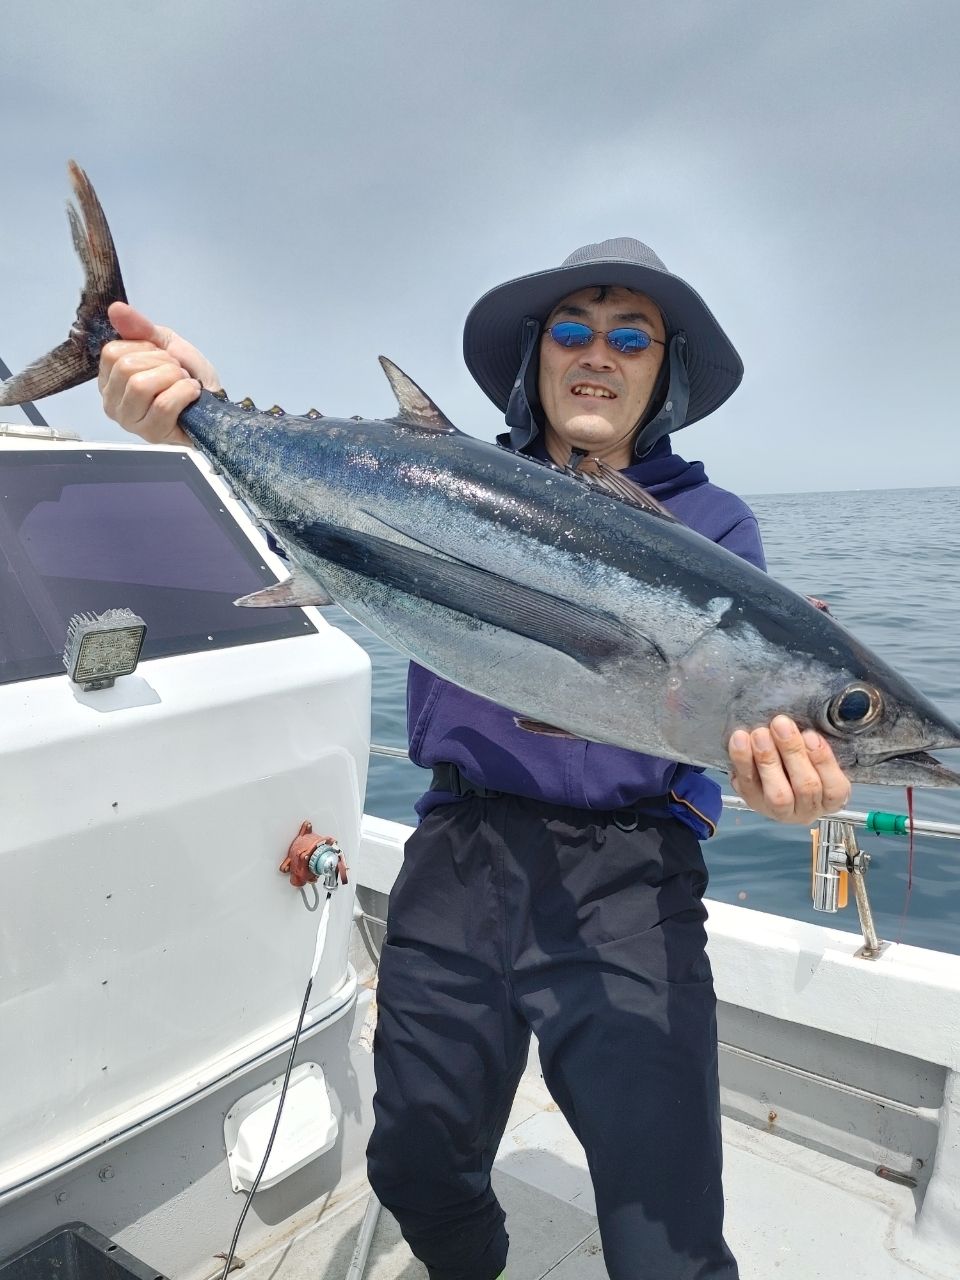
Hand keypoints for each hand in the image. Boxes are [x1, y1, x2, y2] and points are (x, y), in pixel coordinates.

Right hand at [98, 301, 221, 445]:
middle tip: (176, 372)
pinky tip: (192, 394)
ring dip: (173, 378)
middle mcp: (112, 403)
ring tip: (183, 383)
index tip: (161, 357)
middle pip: (126, 368)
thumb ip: (140, 328)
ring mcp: (130, 422)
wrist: (215, 402)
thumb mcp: (165, 344)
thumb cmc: (188, 376)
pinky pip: (163, 405)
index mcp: (109, 379)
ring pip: (141, 386)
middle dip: (162, 363)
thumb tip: (116, 309)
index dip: (145, 349)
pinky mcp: (152, 434)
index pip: (112, 353)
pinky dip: (184, 393)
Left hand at [727, 715, 851, 824]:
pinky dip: (743, 761)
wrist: (772, 770)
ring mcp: (780, 811)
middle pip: (806, 788)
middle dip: (793, 753)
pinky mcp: (753, 803)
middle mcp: (808, 810)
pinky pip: (747, 787)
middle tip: (780, 724)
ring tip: (760, 733)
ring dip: (768, 760)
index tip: (810, 734)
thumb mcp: (815, 752)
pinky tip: (740, 739)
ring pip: (778, 794)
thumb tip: (802, 726)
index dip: (823, 761)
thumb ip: (814, 743)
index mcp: (831, 799)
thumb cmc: (803, 758)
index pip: (834, 788)